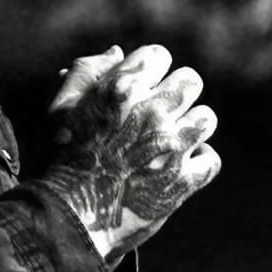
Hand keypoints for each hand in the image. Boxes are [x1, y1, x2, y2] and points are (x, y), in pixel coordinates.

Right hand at [38, 44, 218, 261]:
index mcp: (121, 89)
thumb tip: (117, 53)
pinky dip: (198, 163)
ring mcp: (172, 147)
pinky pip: (211, 160)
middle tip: (161, 111)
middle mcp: (152, 112)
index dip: (150, 69)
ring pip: (206, 119)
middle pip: (191, 81)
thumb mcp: (60, 107)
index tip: (143, 85)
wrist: (70, 218)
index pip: (159, 56)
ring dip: (191, 126)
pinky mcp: (183, 181)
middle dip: (177, 92)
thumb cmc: (60, 158)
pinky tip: (180, 166)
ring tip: (171, 139)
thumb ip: (85, 72)